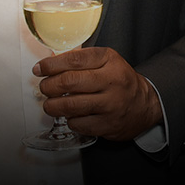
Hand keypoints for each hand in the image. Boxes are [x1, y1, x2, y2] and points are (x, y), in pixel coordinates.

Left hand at [33, 47, 162, 140]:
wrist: (144, 105)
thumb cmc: (120, 81)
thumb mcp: (107, 61)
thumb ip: (81, 60)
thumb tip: (49, 63)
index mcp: (110, 60)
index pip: (75, 59)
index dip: (51, 65)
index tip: (39, 68)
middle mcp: (112, 81)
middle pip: (69, 82)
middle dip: (48, 86)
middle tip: (44, 87)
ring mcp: (110, 104)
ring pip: (69, 106)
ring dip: (52, 105)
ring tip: (51, 103)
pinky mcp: (107, 125)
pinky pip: (77, 123)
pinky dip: (68, 120)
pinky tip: (72, 115)